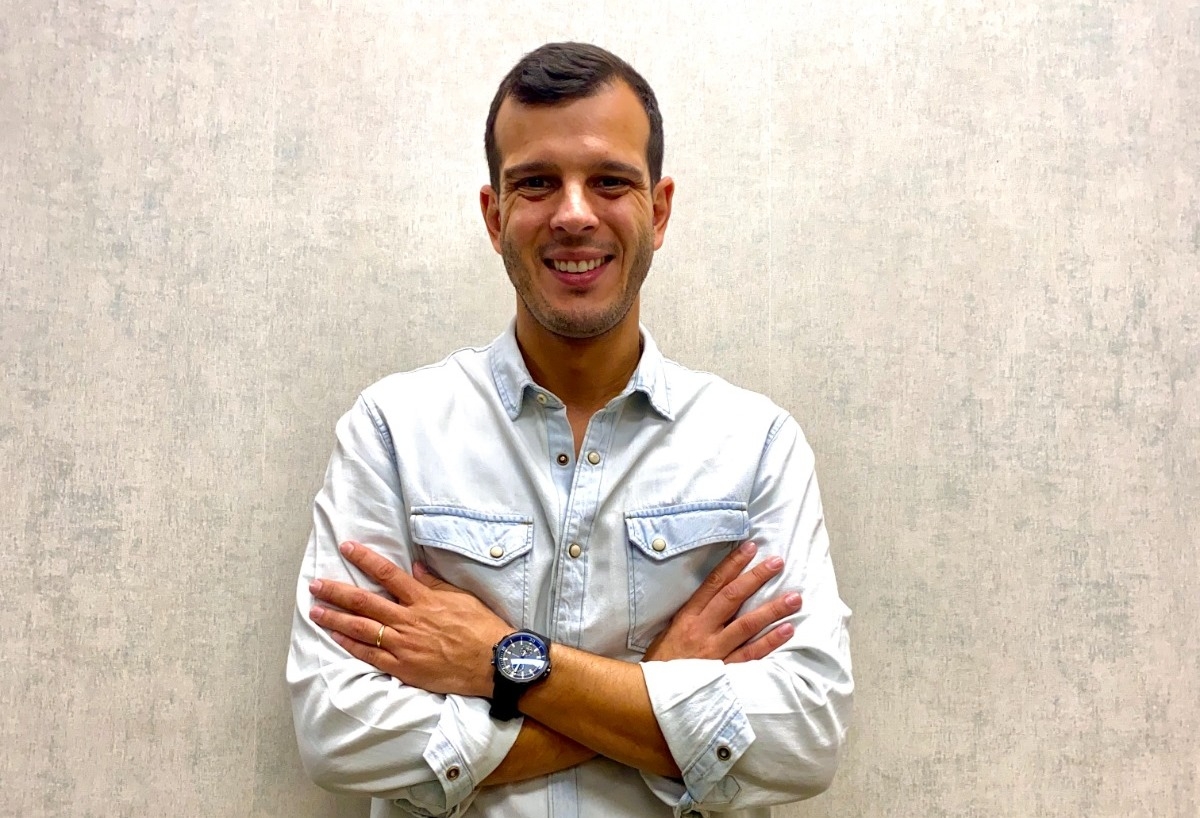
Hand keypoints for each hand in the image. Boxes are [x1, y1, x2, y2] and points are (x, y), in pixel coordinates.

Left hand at [308, 542, 511, 697]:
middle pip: (365, 601)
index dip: (364, 559)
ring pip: (361, 628)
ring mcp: (403, 644)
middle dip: (337, 591)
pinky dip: (351, 645)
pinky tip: (336, 637)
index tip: (346, 548)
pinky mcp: (403, 667)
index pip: (387, 573)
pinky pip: (370, 655)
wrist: (493, 662)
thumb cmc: (481, 628)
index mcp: (423, 599)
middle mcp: (408, 619)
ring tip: (315, 610)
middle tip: (315, 584)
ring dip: (336, 618)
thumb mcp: (461, 598)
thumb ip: (434, 583)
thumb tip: (413, 567)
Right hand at [644, 541, 801, 663]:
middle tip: (777, 562)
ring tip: (794, 598)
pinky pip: (751, 655)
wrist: (651, 698)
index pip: (713, 583)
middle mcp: (702, 630)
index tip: (751, 548)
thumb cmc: (662, 664)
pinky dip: (769, 642)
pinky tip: (787, 631)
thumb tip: (717, 596)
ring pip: (746, 624)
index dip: (733, 564)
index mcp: (687, 617)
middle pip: (732, 597)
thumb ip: (693, 616)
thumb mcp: (671, 632)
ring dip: (772, 609)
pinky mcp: (724, 673)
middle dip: (756, 578)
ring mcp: (714, 651)